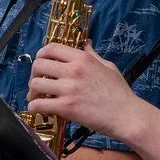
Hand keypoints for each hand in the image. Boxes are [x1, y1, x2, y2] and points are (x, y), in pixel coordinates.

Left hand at [26, 43, 142, 141]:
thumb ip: (93, 55)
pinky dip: (33, 106)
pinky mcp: (66, 107)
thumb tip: (85, 44)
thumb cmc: (120, 92)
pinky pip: (39, 104)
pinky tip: (37, 108)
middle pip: (39, 64)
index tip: (41, 64)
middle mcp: (73, 70)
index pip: (51, 48)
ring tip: (37, 97)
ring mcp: (68, 89)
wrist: (126, 115)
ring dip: (32, 91)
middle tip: (38, 83)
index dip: (41, 55)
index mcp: (83, 58)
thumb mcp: (108, 67)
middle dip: (34, 74)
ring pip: (36, 84)